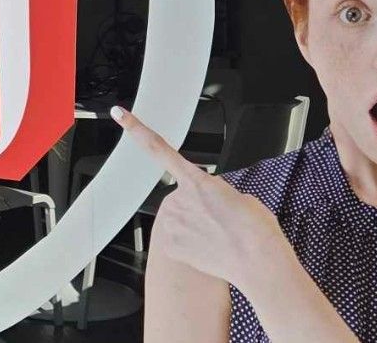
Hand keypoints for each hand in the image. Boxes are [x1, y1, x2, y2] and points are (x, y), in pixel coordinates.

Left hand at [115, 106, 289, 287]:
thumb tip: (206, 199)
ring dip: (192, 225)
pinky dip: (188, 244)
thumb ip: (214, 191)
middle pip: (180, 197)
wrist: (257, 261)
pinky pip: (175, 239)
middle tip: (219, 221)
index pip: (159, 148)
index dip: (136, 130)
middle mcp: (178, 198)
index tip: (119, 115)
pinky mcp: (168, 243)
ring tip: (217, 236)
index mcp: (198, 180)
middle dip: (195, 206)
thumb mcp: (239, 197)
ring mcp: (170, 221)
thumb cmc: (255, 230)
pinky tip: (207, 248)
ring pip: (177, 219)